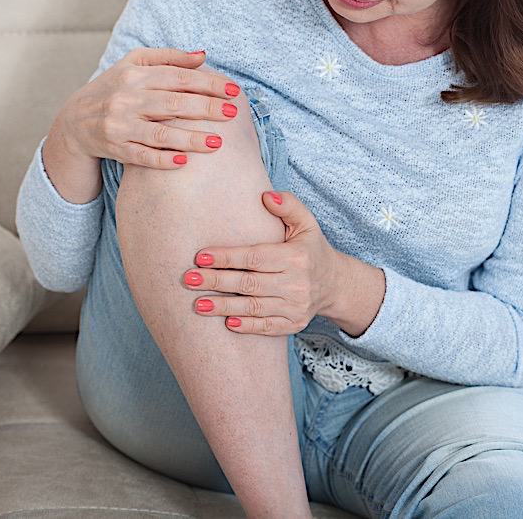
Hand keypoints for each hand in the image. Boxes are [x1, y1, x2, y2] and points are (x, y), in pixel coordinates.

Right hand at [60, 47, 242, 168]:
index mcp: (134, 75)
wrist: (74, 120)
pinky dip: (163, 159)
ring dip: (191, 139)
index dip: (208, 84)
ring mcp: (120, 125)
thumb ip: (169, 58)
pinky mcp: (115, 148)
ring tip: (218, 142)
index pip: (178, 78)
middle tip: (232, 113)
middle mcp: (126, 99)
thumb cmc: (115, 88)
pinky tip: (185, 161)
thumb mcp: (134, 64)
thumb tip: (203, 55)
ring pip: (160, 133)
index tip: (233, 91)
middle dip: (206, 108)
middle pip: (173, 104)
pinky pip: (142, 156)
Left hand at [182, 190, 346, 334]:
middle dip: (216, 282)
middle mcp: (296, 283)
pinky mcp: (293, 324)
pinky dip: (247, 326)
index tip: (200, 257)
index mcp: (296, 257)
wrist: (335, 284)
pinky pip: (266, 327)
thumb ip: (288, 205)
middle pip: (249, 283)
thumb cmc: (312, 249)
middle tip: (188, 280)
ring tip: (198, 305)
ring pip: (253, 307)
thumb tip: (266, 195)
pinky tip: (226, 322)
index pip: (254, 257)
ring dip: (223, 307)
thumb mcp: (307, 223)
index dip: (226, 257)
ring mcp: (295, 307)